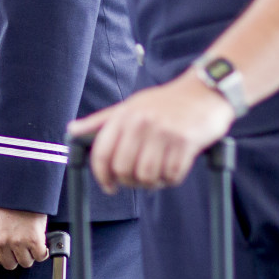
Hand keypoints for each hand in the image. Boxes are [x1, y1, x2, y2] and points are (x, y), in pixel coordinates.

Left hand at [0, 205, 49, 271]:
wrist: (21, 185)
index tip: (0, 251)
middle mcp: (0, 242)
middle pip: (9, 265)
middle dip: (13, 255)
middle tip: (15, 239)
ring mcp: (18, 242)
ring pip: (25, 262)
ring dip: (28, 253)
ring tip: (26, 237)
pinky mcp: (34, 240)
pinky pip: (40, 256)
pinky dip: (42, 250)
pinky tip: (38, 240)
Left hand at [72, 75, 235, 192]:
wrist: (206, 91)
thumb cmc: (165, 102)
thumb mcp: (130, 106)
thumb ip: (101, 121)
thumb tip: (72, 130)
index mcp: (124, 115)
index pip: (102, 153)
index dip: (102, 175)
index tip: (109, 186)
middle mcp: (141, 123)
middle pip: (123, 169)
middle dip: (130, 181)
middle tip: (138, 180)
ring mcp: (164, 132)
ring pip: (147, 176)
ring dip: (152, 182)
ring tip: (157, 173)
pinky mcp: (186, 142)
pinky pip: (172, 176)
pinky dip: (171, 179)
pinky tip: (174, 168)